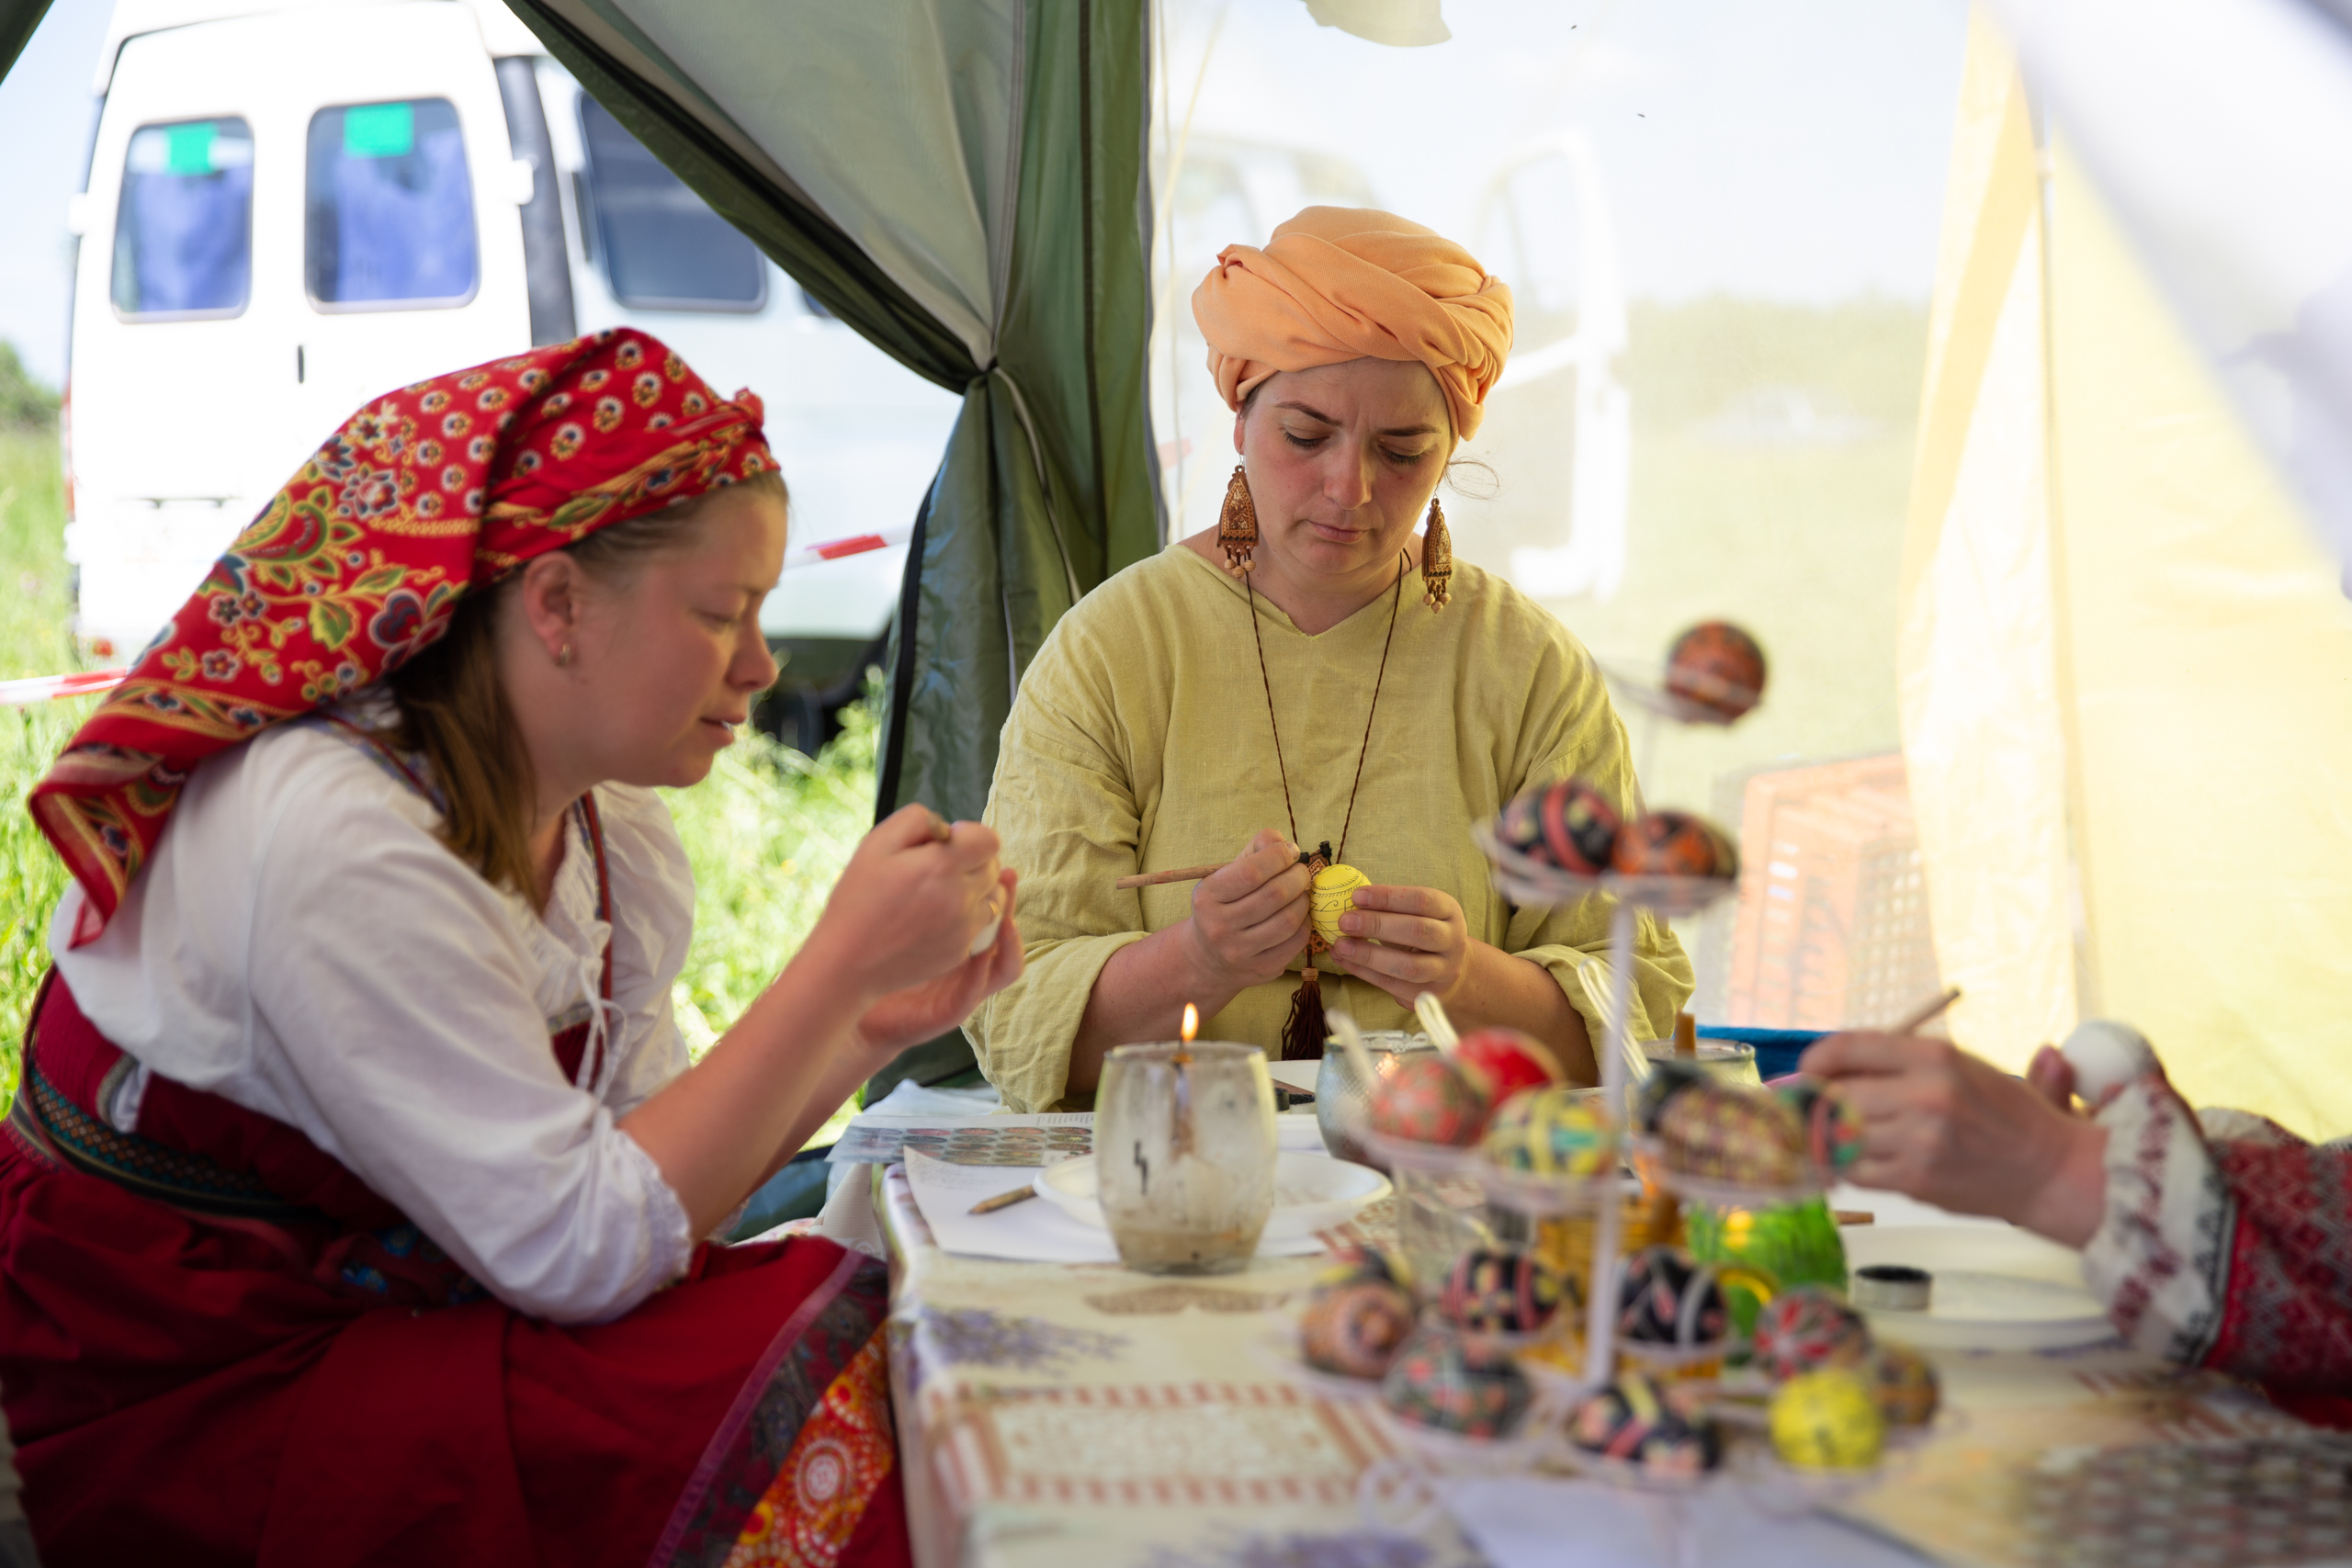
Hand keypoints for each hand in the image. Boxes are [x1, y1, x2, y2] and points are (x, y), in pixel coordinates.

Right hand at [806, 804, 1005, 1006]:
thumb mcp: (877, 842)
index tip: (947, 843)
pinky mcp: (960, 950)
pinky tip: (935, 917)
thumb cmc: (858, 897)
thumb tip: (948, 828)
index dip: (971, 835)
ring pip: (993, 897)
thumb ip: (918, 820)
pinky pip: (980, 924)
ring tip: (942, 892)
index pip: (989, 840)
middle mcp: (961, 897)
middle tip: (938, 867)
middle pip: (993, 867)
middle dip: (973, 860)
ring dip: (977, 889)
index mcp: (942, 866)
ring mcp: (964, 928)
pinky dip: (967, 916)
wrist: (848, 960)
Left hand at [854, 871, 1023, 1054]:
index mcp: (958, 934)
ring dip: (1010, 943)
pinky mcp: (949, 1011)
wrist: (849, 996)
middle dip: (1010, 905)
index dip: (999, 884)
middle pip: (1006, 932)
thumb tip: (933, 844)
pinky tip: (978, 954)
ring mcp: (963, 987)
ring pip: (1004, 967)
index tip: (995, 857)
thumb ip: (917, 884)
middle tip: (1007, 877)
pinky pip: (973, 993)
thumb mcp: (898, 910)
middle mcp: (968, 960)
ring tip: (1007, 919)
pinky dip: (979, 975)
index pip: (991, 907)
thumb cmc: (874, 950)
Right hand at [1179, 829, 1311, 995]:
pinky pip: (1296, 941)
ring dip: (1304, 900)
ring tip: (1301, 892)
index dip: (1278, 857)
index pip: (1251, 872)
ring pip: (1289, 920)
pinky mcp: (1261, 968)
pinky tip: (1298, 915)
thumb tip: (1287, 844)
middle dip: (1297, 876)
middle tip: (1300, 872)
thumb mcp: (1227, 874)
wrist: (1208, 958)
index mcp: (1207, 897)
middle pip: (1275, 895)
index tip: (1290, 851)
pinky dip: (1305, 922)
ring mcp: (1240, 952)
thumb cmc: (1225, 904)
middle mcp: (1219, 927)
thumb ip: (1255, 850)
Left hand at [1325, 884, 1471, 1009]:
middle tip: (1345, 921)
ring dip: (1370, 955)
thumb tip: (1349, 903)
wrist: (1449, 972)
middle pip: (1418, 931)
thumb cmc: (1422, 934)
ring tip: (1341, 945)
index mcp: (1449, 911)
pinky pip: (1392, 984)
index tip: (1357, 896)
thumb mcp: (1416, 914)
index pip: (1422, 900)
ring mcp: (1444, 971)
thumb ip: (1389, 908)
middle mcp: (1453, 940)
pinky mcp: (1428, 995)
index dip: (1388, 897)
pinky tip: (1343, 960)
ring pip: (1408, 965)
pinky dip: (1363, 972)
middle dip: (1377, 925)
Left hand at [1799, 1032, 2108, 1246]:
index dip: (1815, 1060)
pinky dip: (1846, 1167)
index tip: (1807, 1071)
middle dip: (1817, 1104)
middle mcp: (1925, 1095)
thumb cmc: (2005, 1115)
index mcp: (1934, 1057)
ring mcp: (1919, 1140)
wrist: (2049, 1168)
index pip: (1847, 1048)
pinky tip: (1854, 1162)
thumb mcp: (1960, 1066)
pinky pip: (1855, 1171)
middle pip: (1836, 1095)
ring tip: (1834, 1136)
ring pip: (1839, 1135)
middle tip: (1815, 1109)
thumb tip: (1833, 1067)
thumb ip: (1900, 1062)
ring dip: (1828, 1138)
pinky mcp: (1916, 1179)